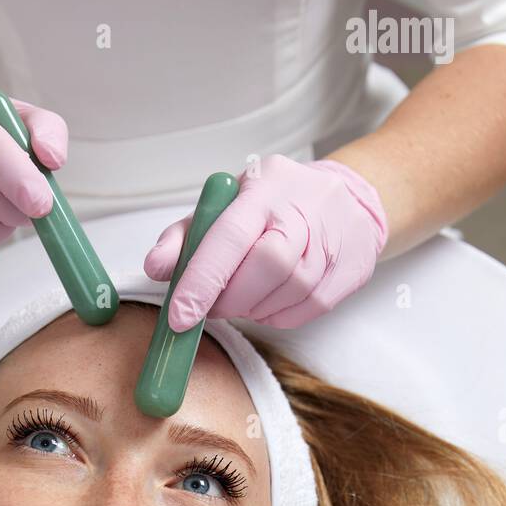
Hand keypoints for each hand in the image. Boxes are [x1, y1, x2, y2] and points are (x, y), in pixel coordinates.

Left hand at [144, 154, 388, 329]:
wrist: (350, 201)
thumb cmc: (275, 205)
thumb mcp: (226, 206)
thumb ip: (186, 235)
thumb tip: (156, 267)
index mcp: (266, 189)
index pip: (230, 236)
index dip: (202, 280)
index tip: (180, 316)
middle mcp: (303, 211)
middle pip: (266, 267)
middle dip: (229, 299)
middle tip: (212, 306)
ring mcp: (330, 243)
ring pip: (286, 294)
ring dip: (252, 309)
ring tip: (243, 297)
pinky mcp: (347, 274)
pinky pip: (302, 312)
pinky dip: (275, 315)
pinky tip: (269, 300)